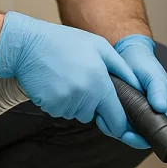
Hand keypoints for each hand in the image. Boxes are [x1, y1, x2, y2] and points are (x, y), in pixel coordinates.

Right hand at [0, 11, 141, 140]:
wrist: (28, 46)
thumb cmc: (64, 43)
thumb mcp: (99, 47)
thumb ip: (122, 69)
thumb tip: (138, 87)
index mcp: (100, 83)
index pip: (116, 118)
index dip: (119, 124)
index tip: (118, 124)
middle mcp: (84, 96)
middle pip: (95, 116)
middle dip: (92, 105)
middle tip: (82, 79)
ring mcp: (66, 103)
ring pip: (78, 113)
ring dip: (75, 102)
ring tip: (67, 77)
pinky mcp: (51, 107)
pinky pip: (62, 111)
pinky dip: (60, 102)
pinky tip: (56, 84)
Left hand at [97, 33, 166, 150]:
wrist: (128, 54)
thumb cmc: (145, 64)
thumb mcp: (153, 75)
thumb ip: (158, 90)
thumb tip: (161, 108)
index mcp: (165, 110)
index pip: (158, 133)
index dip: (143, 139)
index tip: (128, 135)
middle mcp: (151, 116)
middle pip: (140, 137)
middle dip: (126, 136)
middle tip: (112, 128)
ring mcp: (136, 115)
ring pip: (126, 132)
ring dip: (114, 128)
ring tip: (103, 119)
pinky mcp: (123, 112)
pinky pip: (115, 123)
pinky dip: (107, 121)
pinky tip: (100, 115)